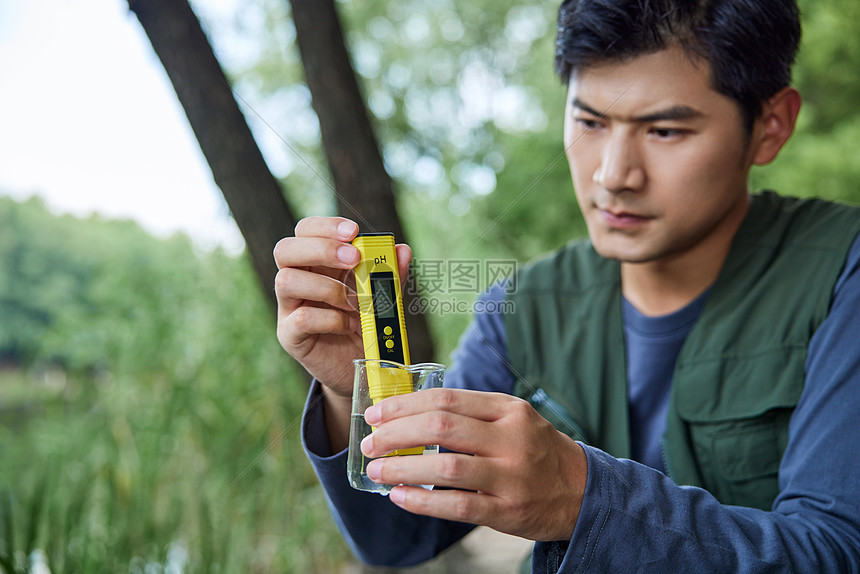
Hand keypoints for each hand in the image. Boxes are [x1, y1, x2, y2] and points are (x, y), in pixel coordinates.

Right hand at [273, 216, 411, 394]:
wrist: (362, 366)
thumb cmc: (367, 324)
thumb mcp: (383, 296)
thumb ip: (390, 275)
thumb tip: (402, 250)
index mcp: (317, 263)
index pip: (305, 231)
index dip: (325, 226)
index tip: (354, 231)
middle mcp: (298, 280)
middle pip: (285, 249)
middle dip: (321, 248)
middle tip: (354, 258)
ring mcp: (289, 308)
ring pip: (285, 281)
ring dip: (328, 287)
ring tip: (355, 302)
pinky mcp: (290, 335)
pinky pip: (300, 318)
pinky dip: (331, 319)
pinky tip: (350, 325)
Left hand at [360, 388, 587, 541]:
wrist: (583, 491)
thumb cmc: (536, 450)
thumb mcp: (512, 419)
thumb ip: (470, 414)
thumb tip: (409, 414)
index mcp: (508, 410)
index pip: (446, 399)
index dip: (405, 405)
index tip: (377, 413)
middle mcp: (511, 439)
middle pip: (441, 427)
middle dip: (396, 433)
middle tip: (370, 443)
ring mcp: (510, 477)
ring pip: (446, 466)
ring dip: (403, 467)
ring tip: (377, 470)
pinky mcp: (508, 511)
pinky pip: (458, 505)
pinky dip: (423, 500)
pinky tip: (400, 496)